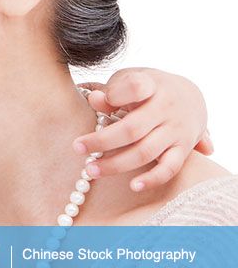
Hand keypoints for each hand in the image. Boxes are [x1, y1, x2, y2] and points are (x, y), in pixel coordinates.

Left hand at [73, 68, 210, 191]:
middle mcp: (166, 108)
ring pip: (146, 151)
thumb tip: (94, 99)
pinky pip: (170, 168)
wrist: (190, 96)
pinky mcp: (184, 149)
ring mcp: (177, 130)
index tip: (92, 100)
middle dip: (102, 141)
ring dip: (117, 164)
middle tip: (77, 148)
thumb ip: (112, 90)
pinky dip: (153, 179)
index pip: (135, 87)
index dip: (114, 95)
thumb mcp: (129, 80)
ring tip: (91, 170)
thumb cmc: (146, 89)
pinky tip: (133, 186)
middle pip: (132, 128)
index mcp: (151, 84)